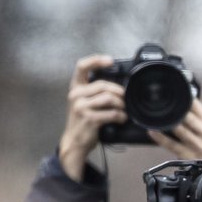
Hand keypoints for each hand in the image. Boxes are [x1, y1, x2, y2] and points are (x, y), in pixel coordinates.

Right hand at [58, 54, 126, 180]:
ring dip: (121, 105)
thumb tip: (119, 87)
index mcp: (76, 88)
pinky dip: (120, 116)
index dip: (96, 60)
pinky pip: (111, 113)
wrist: (75, 141)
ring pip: (109, 98)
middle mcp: (76, 94)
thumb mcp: (85, 102)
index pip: (82, 67)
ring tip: (124, 110)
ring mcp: (81, 106)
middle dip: (119, 92)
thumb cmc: (84, 121)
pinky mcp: (89, 118)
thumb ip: (96, 92)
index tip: (110, 60)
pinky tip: (121, 119)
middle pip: (103, 85)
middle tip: (125, 99)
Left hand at [147, 99, 201, 159]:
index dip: (184, 97)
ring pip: (180, 130)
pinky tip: (153, 132)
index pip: (196, 105)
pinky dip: (161, 138)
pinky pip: (172, 145)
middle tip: (161, 102)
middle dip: (175, 110)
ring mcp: (197, 145)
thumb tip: (183, 98)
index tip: (172, 91)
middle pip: (188, 117)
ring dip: (167, 122)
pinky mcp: (188, 155)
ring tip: (155, 115)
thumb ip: (198, 115)